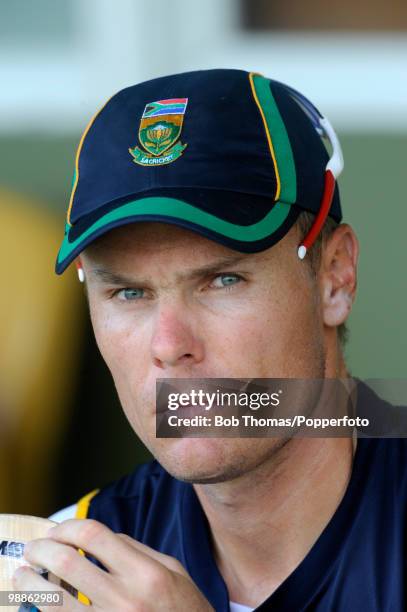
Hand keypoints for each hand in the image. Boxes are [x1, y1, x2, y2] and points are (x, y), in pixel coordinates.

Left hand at [13, 518, 213, 610]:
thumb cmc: (185, 608)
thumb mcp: (172, 570)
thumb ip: (135, 549)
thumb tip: (100, 537)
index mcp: (145, 573)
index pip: (94, 535)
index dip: (68, 527)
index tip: (58, 530)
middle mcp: (125, 599)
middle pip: (68, 562)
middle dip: (42, 550)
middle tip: (33, 548)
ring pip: (54, 600)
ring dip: (31, 584)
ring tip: (23, 575)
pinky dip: (44, 611)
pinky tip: (38, 603)